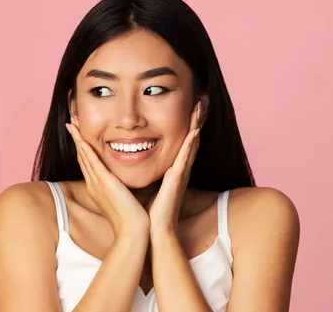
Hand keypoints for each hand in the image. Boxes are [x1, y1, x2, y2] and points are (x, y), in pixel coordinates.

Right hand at [66, 123, 149, 236]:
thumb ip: (125, 186)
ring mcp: (97, 183)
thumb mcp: (126, 197)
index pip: (88, 163)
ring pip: (84, 156)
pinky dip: (85, 149)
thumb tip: (130, 179)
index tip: (80, 133)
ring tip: (71, 123)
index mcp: (98, 187)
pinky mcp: (104, 182)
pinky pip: (92, 162)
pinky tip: (81, 138)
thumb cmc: (132, 218)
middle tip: (71, 123)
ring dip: (77, 138)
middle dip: (76, 138)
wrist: (133, 231)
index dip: (83, 147)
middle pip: (82, 156)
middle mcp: (94, 184)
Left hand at [148, 101, 202, 232]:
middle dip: (195, 120)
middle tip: (200, 101)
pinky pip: (186, 158)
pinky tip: (194, 130)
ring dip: (196, 125)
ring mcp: (180, 174)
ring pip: (191, 144)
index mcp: (172, 171)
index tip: (188, 110)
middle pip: (190, 140)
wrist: (152, 232)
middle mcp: (179, 170)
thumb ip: (145, 174)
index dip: (185, 126)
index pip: (180, 144)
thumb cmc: (148, 213)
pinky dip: (191, 143)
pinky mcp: (177, 179)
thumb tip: (132, 163)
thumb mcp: (147, 187)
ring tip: (201, 107)